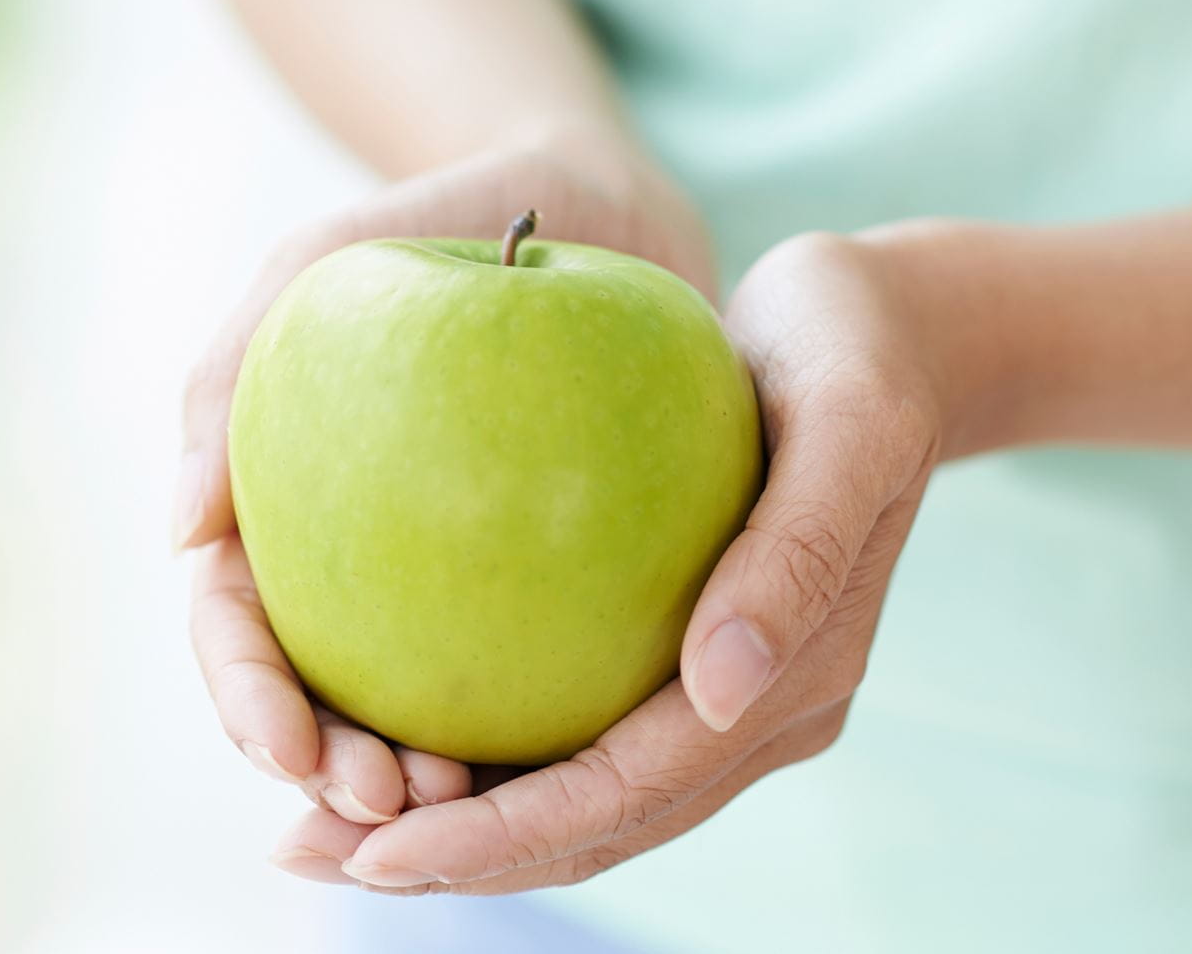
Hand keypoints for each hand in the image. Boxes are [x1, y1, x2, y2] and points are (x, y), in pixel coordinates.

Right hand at [179, 132, 717, 848]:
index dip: (250, 700)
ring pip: (421, 703)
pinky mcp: (553, 569)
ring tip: (466, 801)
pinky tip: (564, 760)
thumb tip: (180, 534)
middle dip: (334, 770)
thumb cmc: (441, 219)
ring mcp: (455, 572)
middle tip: (392, 800)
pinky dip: (531, 725)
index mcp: (283, 504)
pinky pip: (536, 660)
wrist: (587, 206)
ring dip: (426, 775)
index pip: (240, 623)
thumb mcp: (322, 264)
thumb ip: (233, 370)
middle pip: (323, 691)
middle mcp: (361, 555)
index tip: (291, 754)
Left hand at [284, 228, 980, 892]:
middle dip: (454, 859)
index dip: (508, 834)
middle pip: (593, 822)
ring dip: (453, 826)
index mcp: (794, 680)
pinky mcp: (675, 644)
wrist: (886, 332)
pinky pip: (570, 718)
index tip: (380, 847)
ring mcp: (717, 686)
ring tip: (315, 826)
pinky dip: (482, 748)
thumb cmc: (859, 354)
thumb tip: (715, 691)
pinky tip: (389, 726)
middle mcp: (750, 707)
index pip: (634, 789)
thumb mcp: (849, 423)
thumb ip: (794, 555)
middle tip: (305, 852)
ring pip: (575, 792)